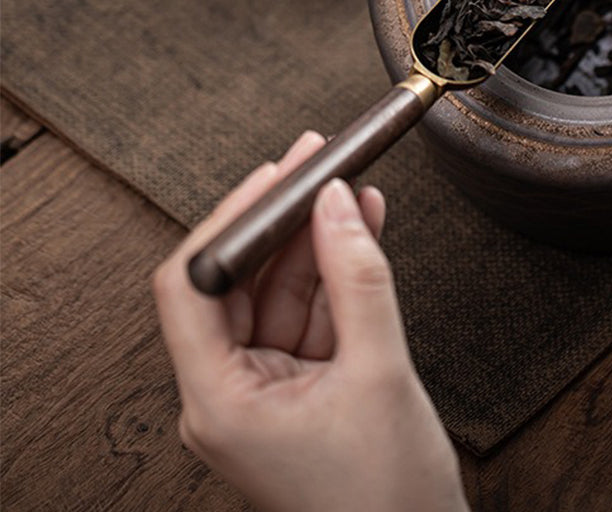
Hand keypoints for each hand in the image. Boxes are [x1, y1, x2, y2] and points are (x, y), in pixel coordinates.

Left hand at [153, 131, 467, 511]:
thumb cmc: (387, 500)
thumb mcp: (379, 372)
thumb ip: (358, 278)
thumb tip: (336, 203)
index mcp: (220, 402)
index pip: (194, 285)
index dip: (231, 220)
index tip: (273, 175)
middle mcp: (229, 393)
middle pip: (239, 280)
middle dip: (281, 219)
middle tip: (314, 163)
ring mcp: (264, 390)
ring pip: (279, 290)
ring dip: (316, 239)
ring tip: (347, 187)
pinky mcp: (298, 387)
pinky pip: (309, 312)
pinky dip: (336, 271)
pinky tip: (359, 229)